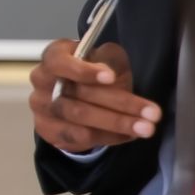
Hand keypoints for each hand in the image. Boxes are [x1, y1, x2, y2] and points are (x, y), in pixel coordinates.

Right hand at [29, 39, 159, 152]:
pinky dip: (107, 137)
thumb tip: (111, 69)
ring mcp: (42, 106)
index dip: (83, 70)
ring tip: (146, 128)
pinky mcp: (47, 129)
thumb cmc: (95, 72)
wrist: (77, 96)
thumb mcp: (107, 58)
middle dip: (119, 103)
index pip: (59, 61)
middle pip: (78, 94)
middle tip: (152, 113)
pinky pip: (78, 136)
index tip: (111, 77)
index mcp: (54, 57)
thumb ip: (110, 60)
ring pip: (79, 118)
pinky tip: (128, 135)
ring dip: (116, 123)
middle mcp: (42, 81)